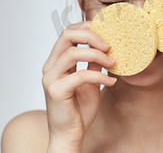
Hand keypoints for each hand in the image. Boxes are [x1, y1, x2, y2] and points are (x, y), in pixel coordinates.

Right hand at [42, 21, 116, 151]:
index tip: (107, 33)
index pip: (68, 33)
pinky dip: (99, 76)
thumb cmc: (79, 109)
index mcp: (57, 61)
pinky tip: (110, 82)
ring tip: (112, 63)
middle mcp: (50, 66)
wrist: (70, 135)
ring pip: (72, 52)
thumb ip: (94, 63)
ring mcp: (50, 78)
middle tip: (109, 44)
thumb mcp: (91, 80)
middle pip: (66, 35)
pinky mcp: (55, 91)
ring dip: (97, 54)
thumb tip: (108, 45)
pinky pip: (80, 75)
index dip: (87, 28)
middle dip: (90, 35)